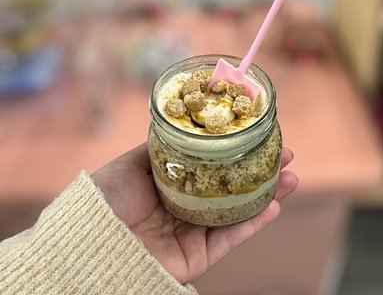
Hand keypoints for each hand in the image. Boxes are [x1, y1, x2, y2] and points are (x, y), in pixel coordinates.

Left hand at [92, 143, 297, 283]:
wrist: (92, 241)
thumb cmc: (108, 198)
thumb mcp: (133, 162)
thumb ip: (160, 147)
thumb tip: (179, 126)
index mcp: (173, 184)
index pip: (212, 167)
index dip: (235, 152)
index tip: (256, 135)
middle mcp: (186, 206)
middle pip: (230, 188)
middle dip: (258, 170)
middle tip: (283, 153)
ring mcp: (194, 231)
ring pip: (238, 211)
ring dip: (266, 194)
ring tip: (290, 177)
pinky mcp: (198, 255)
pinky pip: (231, 237)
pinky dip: (254, 223)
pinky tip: (275, 204)